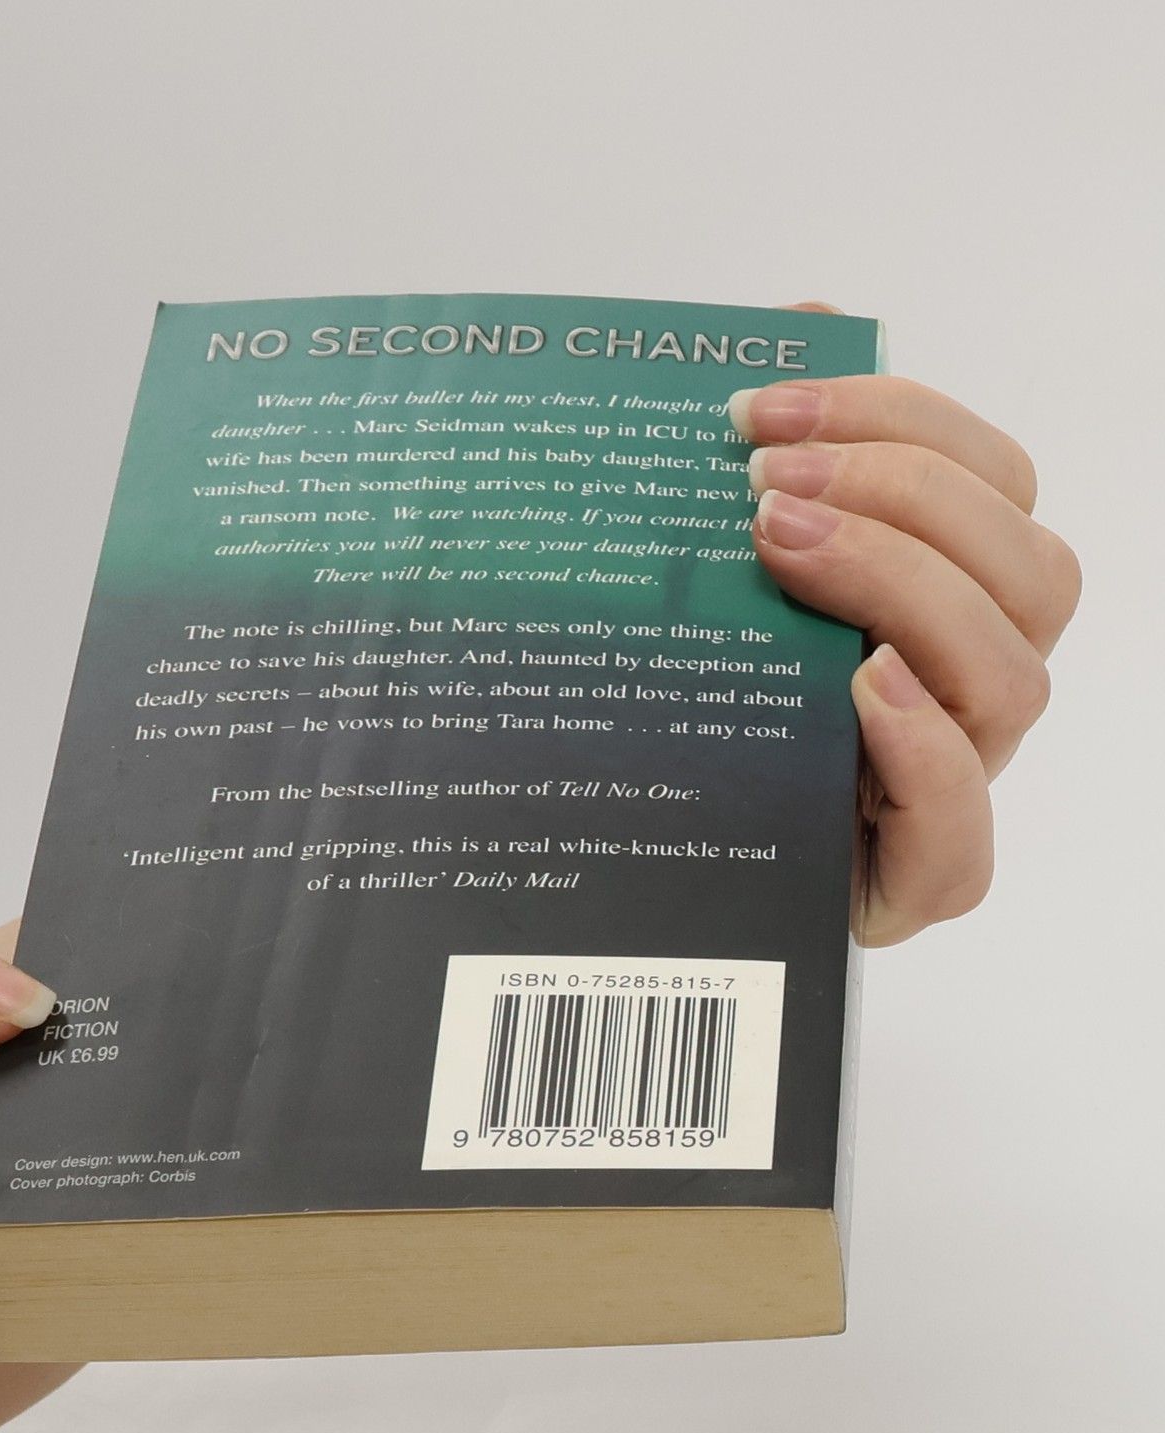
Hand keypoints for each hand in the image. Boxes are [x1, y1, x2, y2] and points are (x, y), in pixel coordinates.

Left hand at [733, 308, 1080, 943]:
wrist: (635, 858)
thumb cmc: (680, 701)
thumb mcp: (705, 571)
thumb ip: (765, 457)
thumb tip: (801, 320)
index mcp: (942, 598)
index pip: (990, 483)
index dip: (899, 421)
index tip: (758, 407)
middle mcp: (966, 688)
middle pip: (1023, 570)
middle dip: (901, 498)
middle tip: (762, 485)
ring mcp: (946, 786)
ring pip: (1011, 678)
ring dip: (903, 590)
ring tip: (778, 551)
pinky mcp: (903, 886)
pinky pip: (962, 839)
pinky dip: (925, 754)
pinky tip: (860, 692)